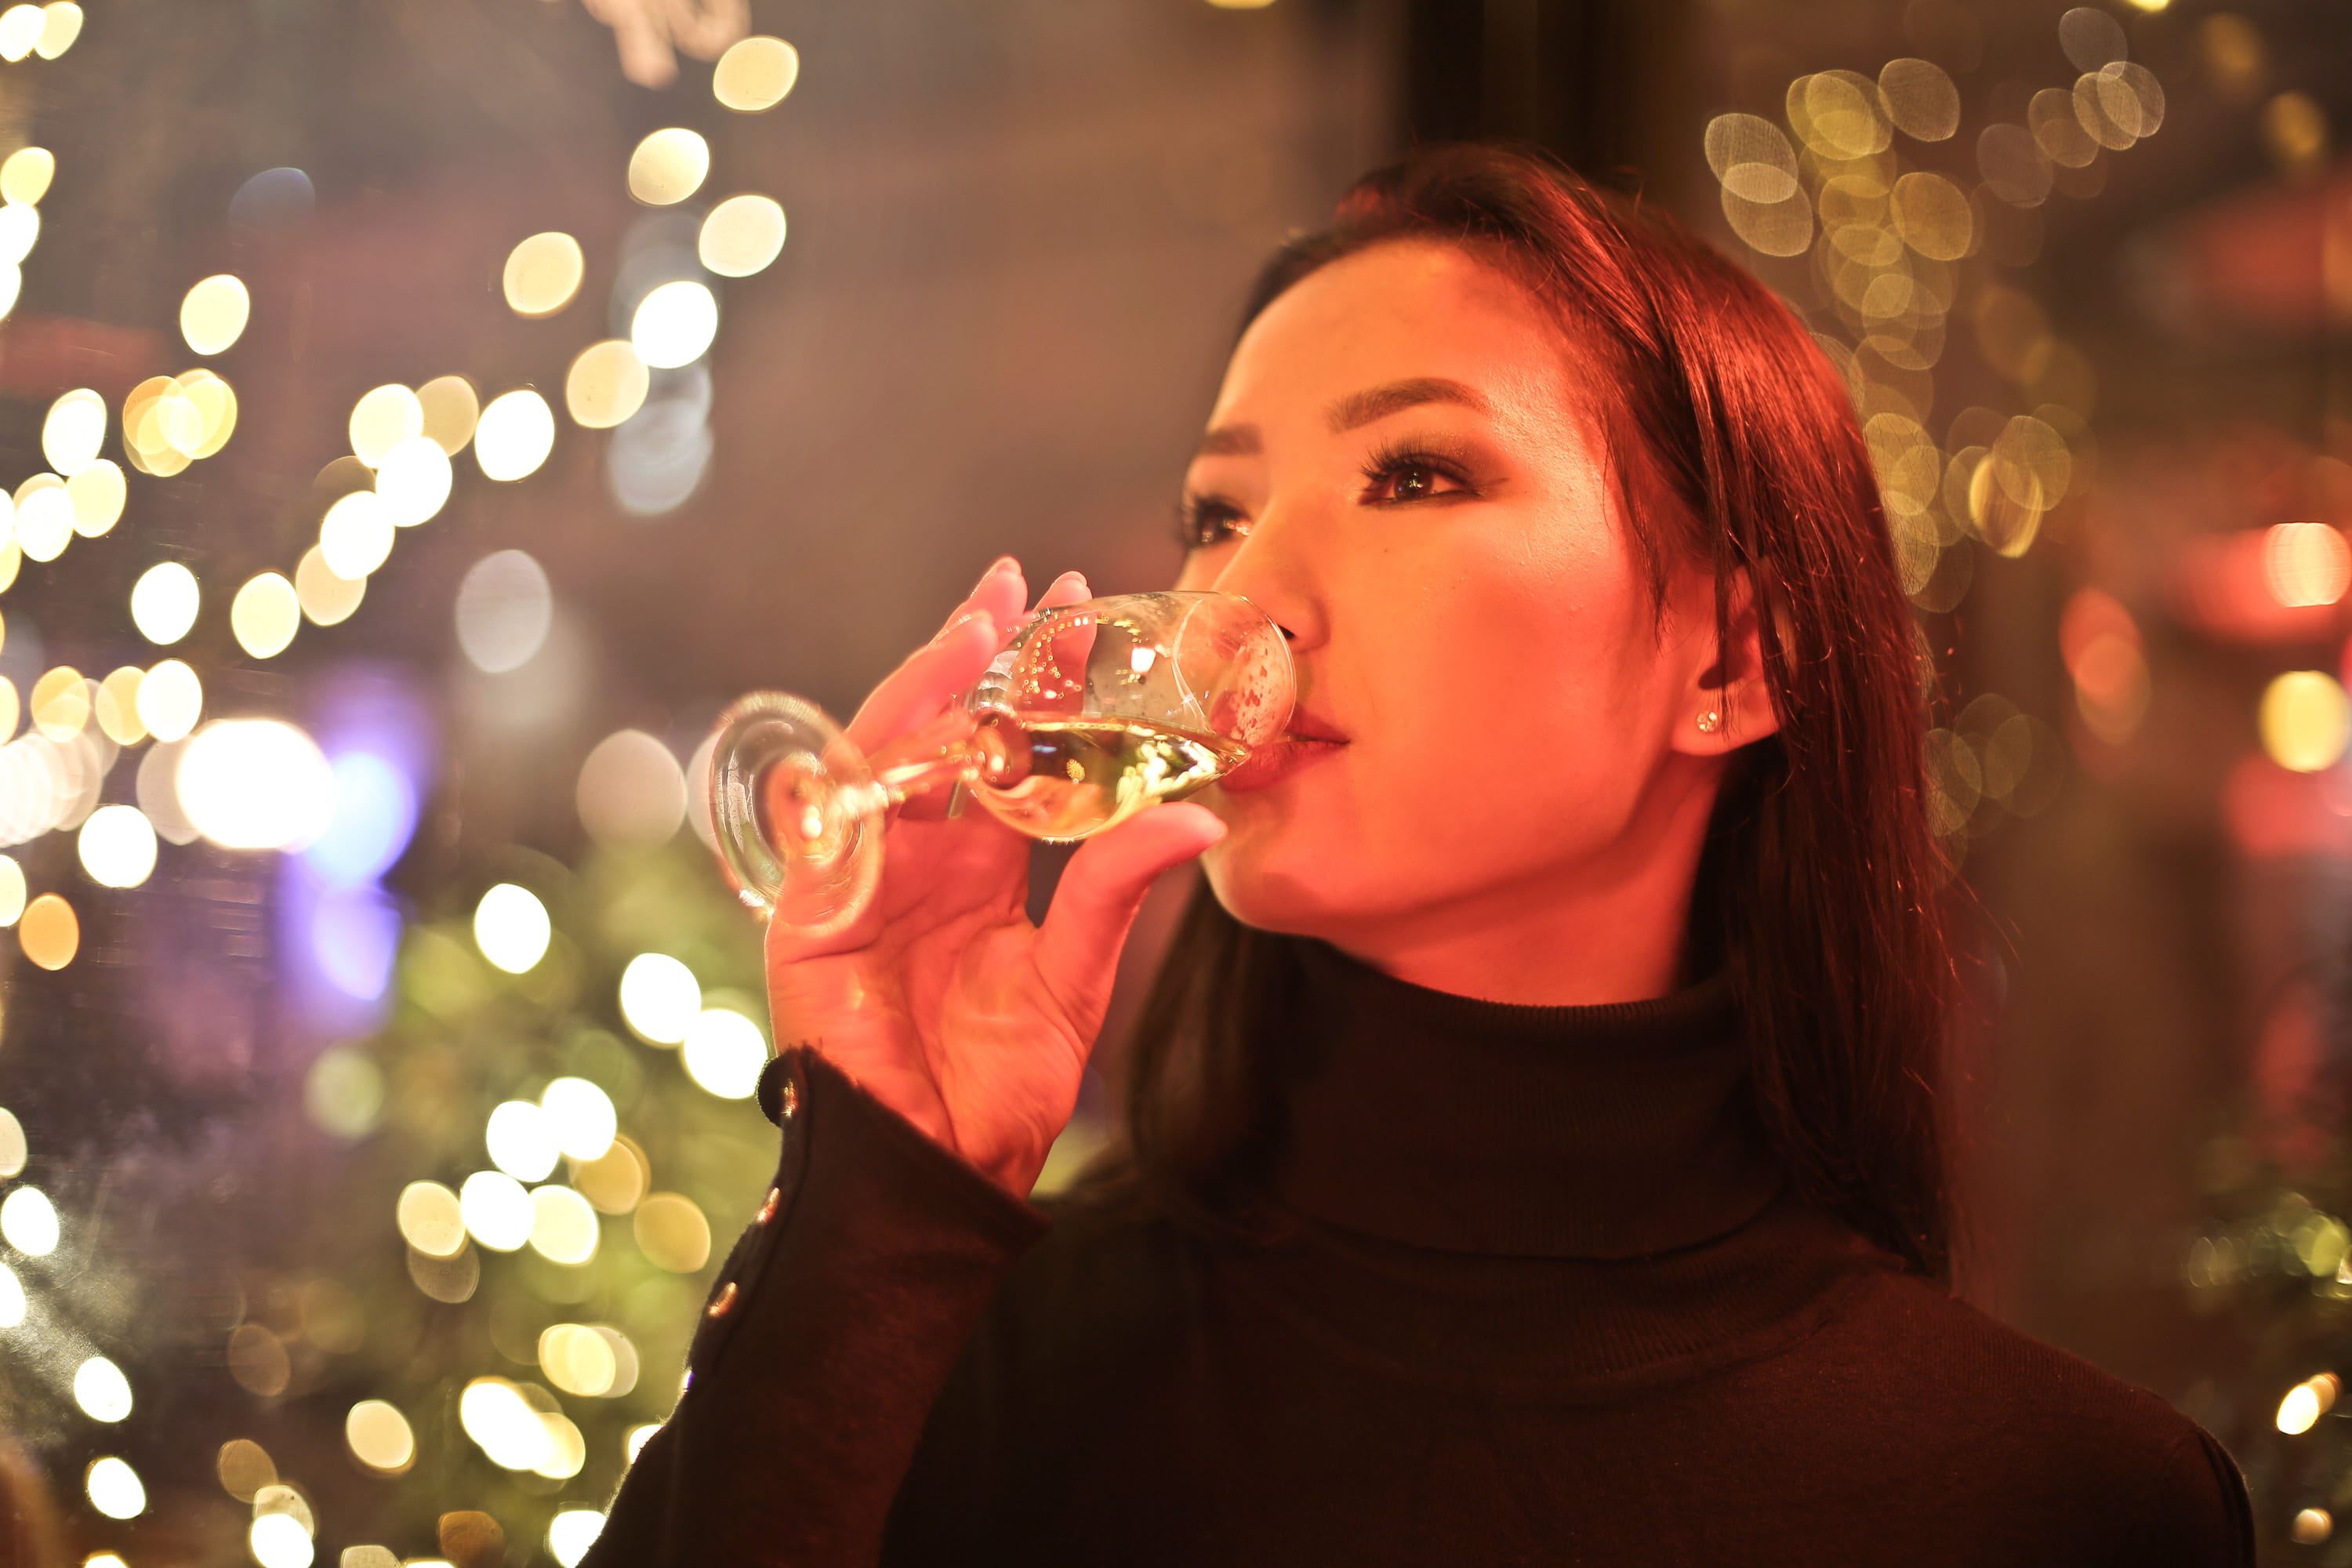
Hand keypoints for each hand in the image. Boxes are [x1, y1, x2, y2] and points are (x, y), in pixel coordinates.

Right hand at [762, 559, 1225, 1195]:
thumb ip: (1117, 889)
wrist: (940, 1175)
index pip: (1002, 752)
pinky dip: (863, 778)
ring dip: (925, 689)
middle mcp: (914, 860)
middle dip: (976, 655)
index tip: (1075, 603)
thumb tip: (1199, 817)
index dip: (1031, 681)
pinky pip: (832, 833)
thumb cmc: (1001, 1091)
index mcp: (975, 869)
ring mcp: (858, 883)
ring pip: (883, 760)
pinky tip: (906, 726)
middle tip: (1024, 584)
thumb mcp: (1076, 976)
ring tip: (976, 628)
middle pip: (938, 733)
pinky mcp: (810, 921)